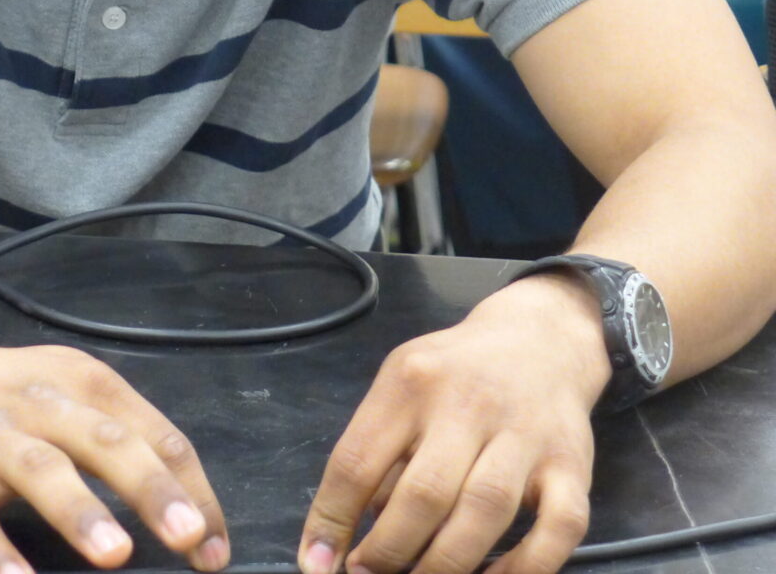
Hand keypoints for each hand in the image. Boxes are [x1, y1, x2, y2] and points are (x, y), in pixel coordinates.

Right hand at [0, 339, 230, 573]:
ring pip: (41, 470)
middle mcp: (43, 403)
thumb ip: (124, 437)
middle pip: (105, 441)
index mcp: (86, 381)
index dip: (190, 488)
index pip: (153, 432)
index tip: (214, 546)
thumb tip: (188, 504)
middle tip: (189, 536)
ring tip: (116, 553)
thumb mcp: (72, 394)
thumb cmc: (15, 395)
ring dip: (80, 511)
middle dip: (150, 488)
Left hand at [299, 275, 611, 573]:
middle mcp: (467, 403)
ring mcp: (525, 433)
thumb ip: (379, 450)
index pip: (359, 459)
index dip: (332, 519)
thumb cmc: (453, 373)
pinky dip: (526, 567)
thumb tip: (342, 534)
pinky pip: (559, 528)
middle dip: (389, 551)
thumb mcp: (403, 387)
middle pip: (425, 492)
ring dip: (446, 563)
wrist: (538, 338)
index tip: (316, 564)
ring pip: (486, 510)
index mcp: (411, 382)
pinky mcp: (573, 463)